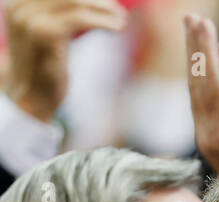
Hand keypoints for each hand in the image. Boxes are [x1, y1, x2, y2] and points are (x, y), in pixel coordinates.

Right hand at [3, 0, 126, 121]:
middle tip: (117, 9)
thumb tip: (94, 2)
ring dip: (104, 9)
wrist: (31, 95)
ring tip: (121, 19)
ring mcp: (30, 18)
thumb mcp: (46, 30)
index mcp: (16, 0)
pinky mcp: (46, 33)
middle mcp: (18, 5)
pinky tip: (118, 28)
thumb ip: (59, 12)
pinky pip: (81, 18)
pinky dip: (104, 21)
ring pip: (76, 1)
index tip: (106, 1)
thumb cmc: (43, 63)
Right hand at [185, 15, 218, 201]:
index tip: (193, 38)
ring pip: (211, 83)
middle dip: (194, 47)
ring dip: (205, 49)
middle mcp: (209, 132)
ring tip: (201, 21)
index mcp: (208, 135)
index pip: (198, 92)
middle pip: (198, 81)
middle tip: (190, 16)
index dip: (195, 63)